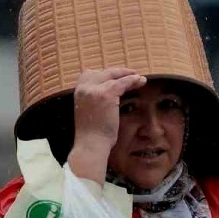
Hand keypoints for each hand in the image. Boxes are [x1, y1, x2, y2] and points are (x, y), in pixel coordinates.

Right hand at [66, 68, 145, 182]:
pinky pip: (122, 82)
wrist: (91, 144)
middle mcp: (84, 88)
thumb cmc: (92, 136)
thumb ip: (95, 103)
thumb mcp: (90, 114)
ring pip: (113, 76)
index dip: (104, 75)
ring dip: (128, 75)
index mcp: (78, 93)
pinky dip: (132, 80)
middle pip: (102, 73)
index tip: (116, 78)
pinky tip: (140, 81)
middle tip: (130, 74)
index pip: (90, 75)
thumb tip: (109, 99)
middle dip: (117, 73)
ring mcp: (94, 90)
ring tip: (139, 78)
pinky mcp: (106, 94)